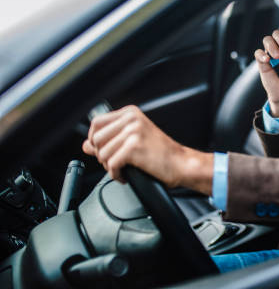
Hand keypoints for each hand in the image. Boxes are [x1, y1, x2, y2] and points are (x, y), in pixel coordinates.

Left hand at [82, 105, 212, 192]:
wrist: (181, 164)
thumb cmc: (161, 153)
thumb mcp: (133, 141)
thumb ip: (109, 140)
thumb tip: (86, 145)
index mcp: (131, 113)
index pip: (96, 123)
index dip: (95, 140)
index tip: (104, 150)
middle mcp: (132, 119)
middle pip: (96, 139)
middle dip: (102, 155)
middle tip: (116, 162)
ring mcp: (133, 132)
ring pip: (102, 154)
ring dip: (110, 167)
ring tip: (124, 169)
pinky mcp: (134, 147)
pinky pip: (111, 164)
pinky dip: (116, 175)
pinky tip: (126, 175)